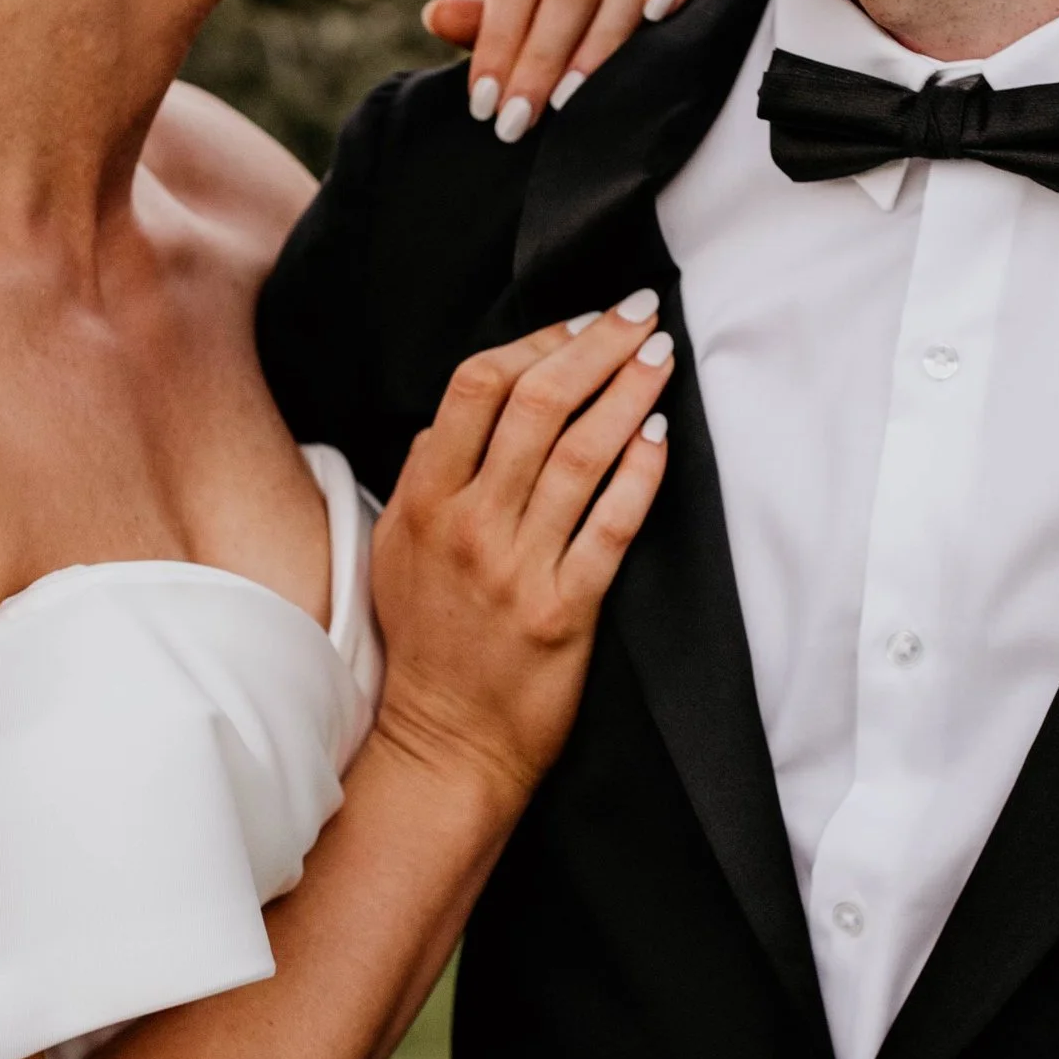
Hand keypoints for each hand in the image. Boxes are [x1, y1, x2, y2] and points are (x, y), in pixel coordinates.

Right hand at [370, 293, 674, 799]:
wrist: (445, 744)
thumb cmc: (428, 643)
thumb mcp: (397, 549)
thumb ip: (428, 475)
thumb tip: (461, 409)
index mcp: (423, 501)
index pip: (476, 387)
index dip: (536, 340)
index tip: (581, 320)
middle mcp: (466, 527)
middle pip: (536, 405)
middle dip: (596, 348)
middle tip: (639, 315)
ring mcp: (514, 570)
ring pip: (579, 456)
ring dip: (627, 395)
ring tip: (661, 357)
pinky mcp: (563, 612)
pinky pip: (611, 528)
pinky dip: (639, 475)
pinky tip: (660, 437)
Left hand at [421, 0, 710, 143]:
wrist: (694, 5)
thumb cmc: (603, 21)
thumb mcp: (543, 21)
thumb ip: (494, 23)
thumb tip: (435, 16)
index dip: (498, 38)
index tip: (483, 104)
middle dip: (539, 56)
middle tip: (517, 121)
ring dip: (599, 40)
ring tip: (572, 99)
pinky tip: (658, 19)